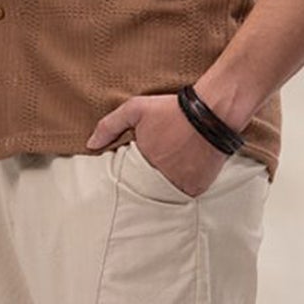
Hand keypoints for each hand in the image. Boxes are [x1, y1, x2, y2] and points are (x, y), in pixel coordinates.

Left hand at [86, 92, 227, 197]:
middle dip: (145, 180)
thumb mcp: (136, 109)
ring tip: (167, 169)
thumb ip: (110, 126)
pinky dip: (181, 187)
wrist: (212, 113)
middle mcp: (159, 179)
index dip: (128, 170)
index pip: (126, 176)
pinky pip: (183, 194)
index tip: (133, 163)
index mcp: (141, 163)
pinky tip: (182, 173)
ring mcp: (179, 185)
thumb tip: (91, 145)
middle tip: (152, 166)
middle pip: (145, 187)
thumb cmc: (173, 110)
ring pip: (163, 193)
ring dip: (163, 185)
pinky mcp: (196, 188)